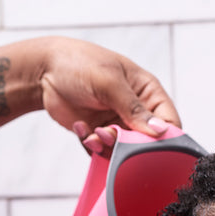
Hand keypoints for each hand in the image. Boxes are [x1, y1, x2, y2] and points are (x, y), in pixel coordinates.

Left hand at [33, 37, 181, 155]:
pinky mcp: (98, 133)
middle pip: (147, 143)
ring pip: (123, 151)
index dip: (164, 139)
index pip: (169, 123)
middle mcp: (136, 110)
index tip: (146, 145)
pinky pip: (102, 151)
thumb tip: (161, 131)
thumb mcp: (109, 83)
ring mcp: (117, 123)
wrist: (45, 70)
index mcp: (148, 92)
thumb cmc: (80, 64)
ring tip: (93, 132)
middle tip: (109, 134)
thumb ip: (134, 108)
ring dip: (107, 146)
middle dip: (129, 145)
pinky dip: (91, 145)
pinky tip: (80, 127)